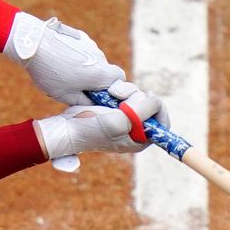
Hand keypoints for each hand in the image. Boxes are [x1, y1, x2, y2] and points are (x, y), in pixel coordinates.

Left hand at [7, 14, 124, 104]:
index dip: (113, 88)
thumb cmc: (48, 72)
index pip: (120, 80)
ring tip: (65, 72)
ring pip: (95, 61)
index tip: (98, 95)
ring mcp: (90, 45)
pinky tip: (63, 59)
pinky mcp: (81, 37)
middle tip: (78, 87)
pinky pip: (85, 50)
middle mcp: (99, 57)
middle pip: (106, 71)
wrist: (33, 43)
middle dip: (97, 80)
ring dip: (87, 68)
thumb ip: (82, 101)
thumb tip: (92, 102)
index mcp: (99, 73)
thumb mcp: (64, 95)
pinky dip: (79, 56)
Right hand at [33, 80, 166, 167]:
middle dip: (138, 98)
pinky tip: (110, 93)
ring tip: (112, 96)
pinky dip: (119, 90)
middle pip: (151, 106)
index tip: (149, 98)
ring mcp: (125, 117)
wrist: (67, 127)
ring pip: (138, 97)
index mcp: (140, 139)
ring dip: (127, 92)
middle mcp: (135, 129)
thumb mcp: (120, 121)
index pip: (162, 124)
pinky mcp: (115, 107)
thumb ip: (142, 111)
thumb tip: (155, 101)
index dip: (158, 109)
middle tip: (123, 100)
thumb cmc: (91, 129)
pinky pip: (126, 93)